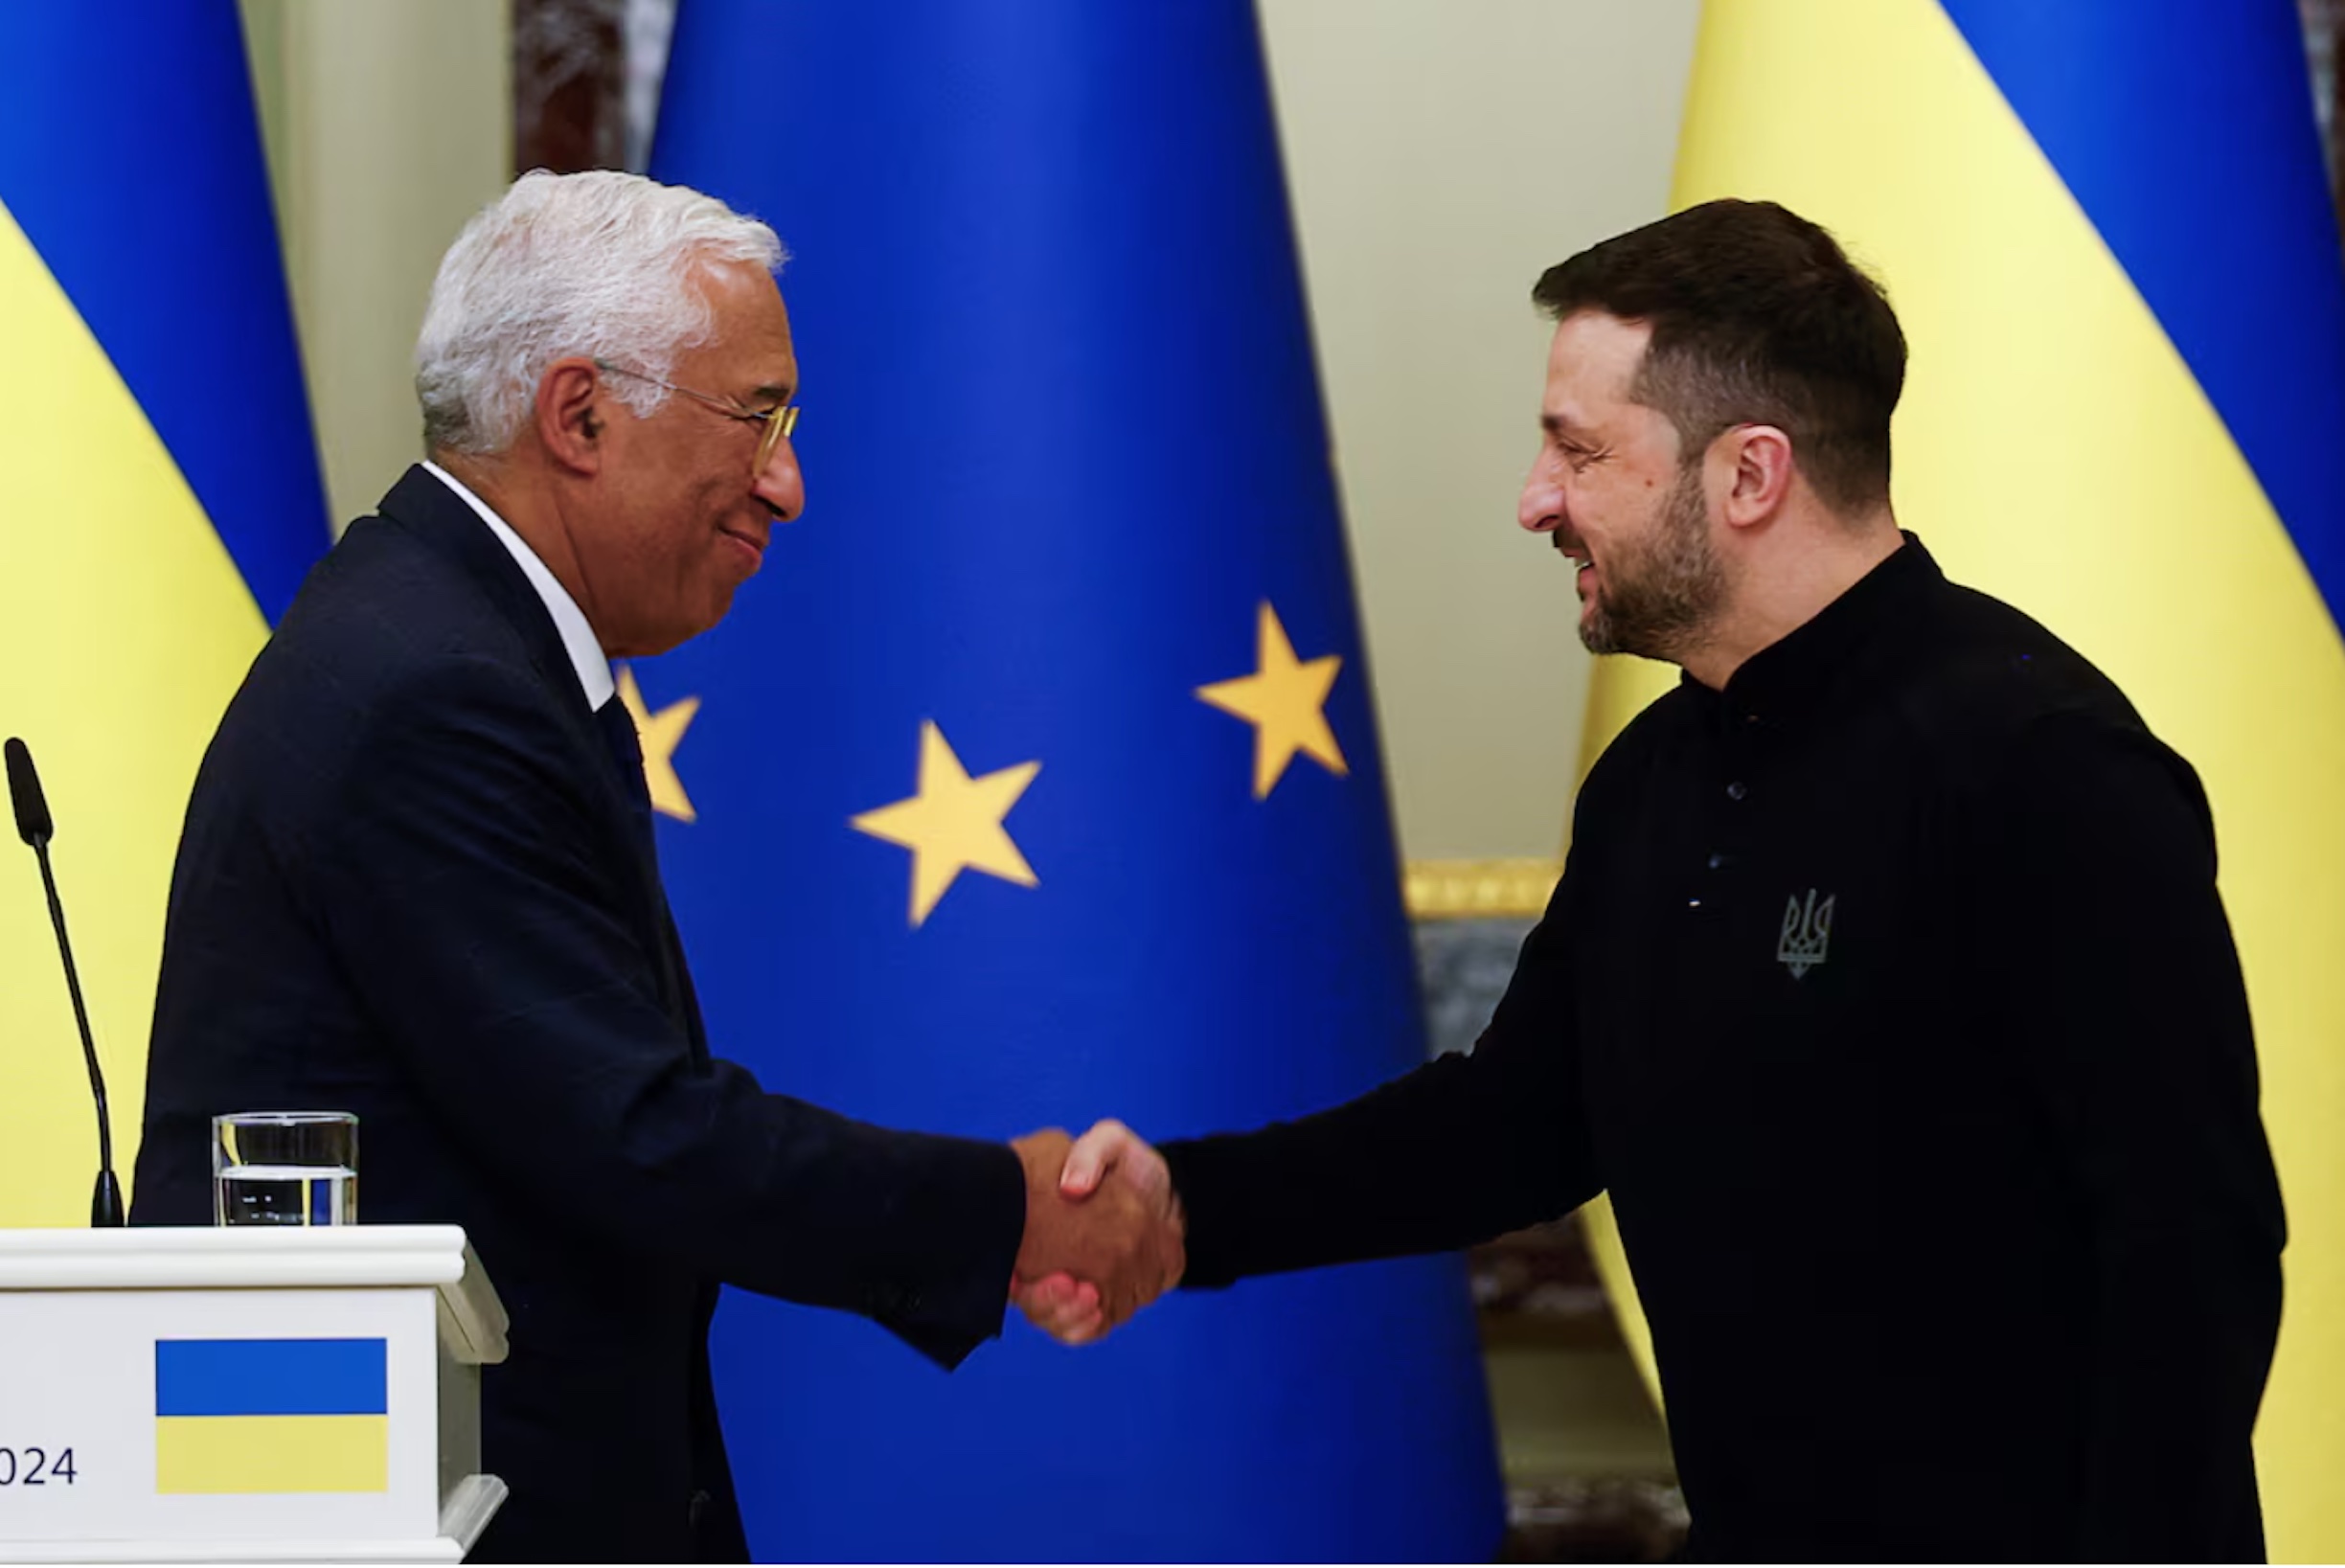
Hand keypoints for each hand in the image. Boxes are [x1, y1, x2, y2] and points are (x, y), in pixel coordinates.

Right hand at [1011, 1119, 1179, 1343]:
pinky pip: (1083, 1330)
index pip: (1006, 1262)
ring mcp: (1070, 1288)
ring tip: (1088, 1295)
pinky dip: (1085, 1326)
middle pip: (1028, 1298)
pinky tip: (1096, 1309)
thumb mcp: (1109, 1143)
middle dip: (1041, 1300)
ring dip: (1065, 1314)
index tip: (1014, 1276)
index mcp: (1036, 1226)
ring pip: (1053, 1319)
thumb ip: (1091, 1153)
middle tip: (1064, 1283)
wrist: (1162, 1192)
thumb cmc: (1126, 1167)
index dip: (1007, 1276)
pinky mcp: (1097, 1305)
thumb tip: (1073, 1187)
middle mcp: (1044, 1262)